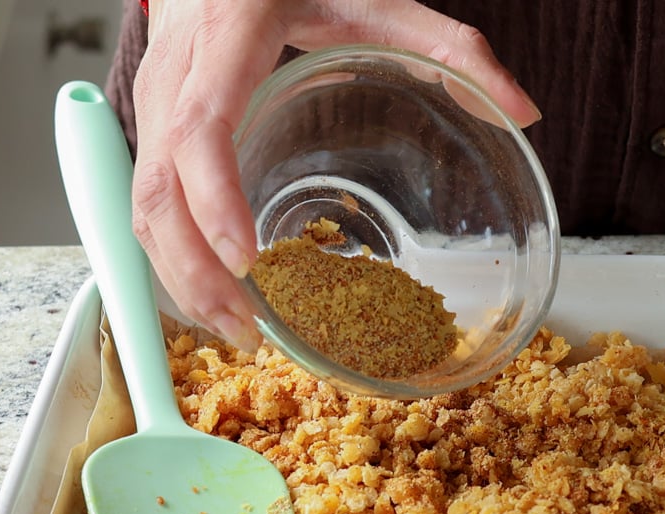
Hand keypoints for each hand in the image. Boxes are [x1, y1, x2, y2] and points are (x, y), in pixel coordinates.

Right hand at [132, 0, 540, 351]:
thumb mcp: (376, 0)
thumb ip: (453, 49)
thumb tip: (522, 111)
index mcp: (226, 36)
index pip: (200, 128)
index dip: (214, 199)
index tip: (247, 259)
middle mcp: (175, 74)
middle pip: (157, 188)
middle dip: (193, 269)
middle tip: (246, 326)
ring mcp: (154, 102)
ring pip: (142, 205)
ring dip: (179, 277)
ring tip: (235, 328)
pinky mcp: (153, 128)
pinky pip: (147, 201)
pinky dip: (173, 257)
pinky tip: (214, 295)